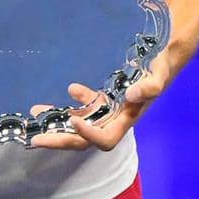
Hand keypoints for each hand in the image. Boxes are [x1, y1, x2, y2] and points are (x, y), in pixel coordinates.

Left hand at [30, 50, 172, 151]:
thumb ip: (150, 87)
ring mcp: (108, 111)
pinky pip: (86, 108)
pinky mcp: (105, 100)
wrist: (162, 59)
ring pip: (80, 123)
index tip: (74, 121)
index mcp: (127, 119)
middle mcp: (115, 120)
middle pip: (85, 138)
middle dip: (61, 139)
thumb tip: (130, 96)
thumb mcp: (159, 74)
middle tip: (37, 137)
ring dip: (58, 121)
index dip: (89, 134)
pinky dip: (75, 103)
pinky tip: (69, 90)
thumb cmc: (161, 67)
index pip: (105, 138)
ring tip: (36, 113)